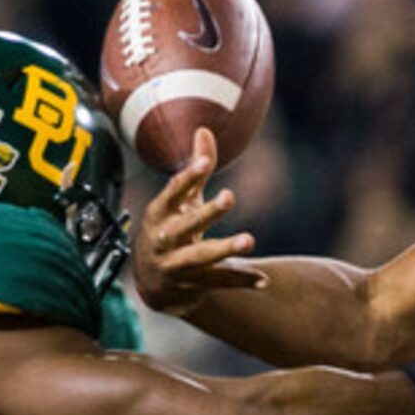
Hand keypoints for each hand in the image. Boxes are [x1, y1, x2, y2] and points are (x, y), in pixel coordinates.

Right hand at [131, 127, 264, 313]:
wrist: (151, 282)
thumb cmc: (169, 229)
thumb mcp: (179, 202)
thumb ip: (195, 170)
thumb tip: (204, 130)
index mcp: (159, 213)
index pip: (172, 192)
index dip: (188, 176)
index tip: (206, 161)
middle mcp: (164, 239)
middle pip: (184, 225)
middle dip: (206, 212)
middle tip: (229, 197)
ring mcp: (176, 265)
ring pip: (201, 257)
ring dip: (225, 248)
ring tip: (249, 240)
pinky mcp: (192, 285)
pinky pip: (219, 283)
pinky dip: (241, 281)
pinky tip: (263, 279)